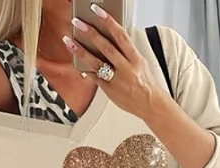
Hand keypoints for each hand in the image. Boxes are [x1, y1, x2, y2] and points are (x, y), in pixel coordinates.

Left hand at [64, 5, 167, 119]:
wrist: (150, 104)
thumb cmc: (145, 82)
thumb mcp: (140, 62)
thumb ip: (126, 52)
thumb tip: (110, 38)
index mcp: (135, 58)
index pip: (121, 36)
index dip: (108, 22)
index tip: (97, 11)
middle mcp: (126, 68)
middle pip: (106, 47)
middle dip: (90, 33)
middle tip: (77, 22)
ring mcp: (117, 80)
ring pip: (97, 62)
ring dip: (81, 51)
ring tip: (69, 41)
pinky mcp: (109, 91)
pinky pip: (95, 78)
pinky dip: (86, 69)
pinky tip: (76, 62)